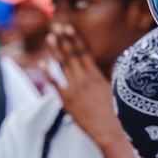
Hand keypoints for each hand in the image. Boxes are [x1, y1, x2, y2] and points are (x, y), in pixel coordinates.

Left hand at [46, 24, 120, 148]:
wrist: (110, 130)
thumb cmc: (115, 110)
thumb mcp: (113, 88)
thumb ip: (105, 76)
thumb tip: (105, 65)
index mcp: (96, 75)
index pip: (83, 52)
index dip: (75, 39)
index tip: (68, 28)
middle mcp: (84, 79)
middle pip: (71, 55)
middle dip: (63, 40)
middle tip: (55, 27)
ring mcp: (74, 90)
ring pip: (62, 66)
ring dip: (55, 51)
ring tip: (49, 38)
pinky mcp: (67, 101)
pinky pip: (55, 84)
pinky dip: (48, 73)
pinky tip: (42, 63)